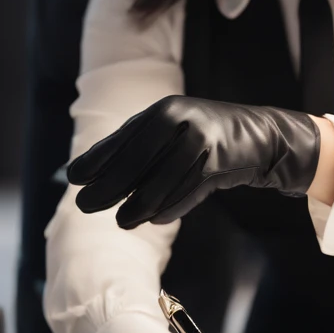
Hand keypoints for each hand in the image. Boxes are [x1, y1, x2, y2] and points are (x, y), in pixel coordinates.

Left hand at [66, 95, 320, 227]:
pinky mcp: (219, 164)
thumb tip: (92, 174)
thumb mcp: (170, 131)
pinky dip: (169, 209)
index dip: (95, 160)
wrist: (260, 136)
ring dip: (138, 206)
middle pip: (137, 161)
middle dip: (109, 187)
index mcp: (164, 110)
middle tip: (85, 205)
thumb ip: (137, 148)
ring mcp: (202, 142)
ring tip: (121, 221)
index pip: (122, 139)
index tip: (73, 179)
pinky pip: (187, 193)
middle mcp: (182, 121)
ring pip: (162, 183)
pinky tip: (154, 219)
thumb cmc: (202, 136)